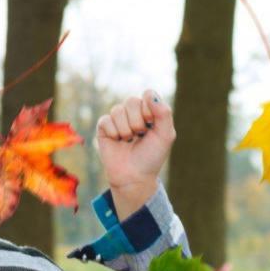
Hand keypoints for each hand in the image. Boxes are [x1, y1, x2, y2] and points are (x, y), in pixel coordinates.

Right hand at [98, 90, 175, 217]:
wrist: (134, 176)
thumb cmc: (151, 157)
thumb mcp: (165, 136)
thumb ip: (164, 113)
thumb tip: (149, 94)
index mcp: (149, 111)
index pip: (147, 94)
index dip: (149, 110)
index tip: (151, 126)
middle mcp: (133, 112)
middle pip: (131, 101)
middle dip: (137, 122)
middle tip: (140, 136)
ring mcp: (118, 119)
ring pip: (118, 110)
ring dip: (126, 130)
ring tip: (129, 140)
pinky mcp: (104, 127)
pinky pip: (105, 120)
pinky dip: (114, 133)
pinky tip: (117, 141)